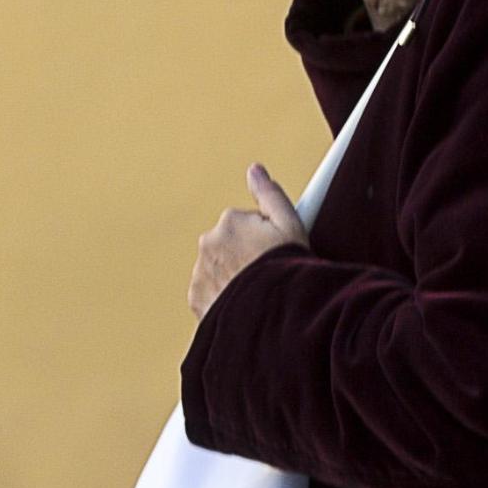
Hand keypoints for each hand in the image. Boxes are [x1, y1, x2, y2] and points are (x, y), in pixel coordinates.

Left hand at [190, 165, 308, 316]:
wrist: (274, 317)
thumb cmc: (287, 271)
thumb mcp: (290, 224)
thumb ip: (269, 193)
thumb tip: (254, 169)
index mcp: (230, 221)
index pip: (245, 225)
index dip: (266, 240)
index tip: (276, 255)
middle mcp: (209, 243)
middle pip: (229, 246)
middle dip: (245, 257)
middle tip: (267, 274)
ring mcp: (200, 272)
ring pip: (218, 269)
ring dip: (233, 278)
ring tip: (257, 293)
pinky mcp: (196, 299)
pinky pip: (209, 293)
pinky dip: (223, 298)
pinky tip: (243, 305)